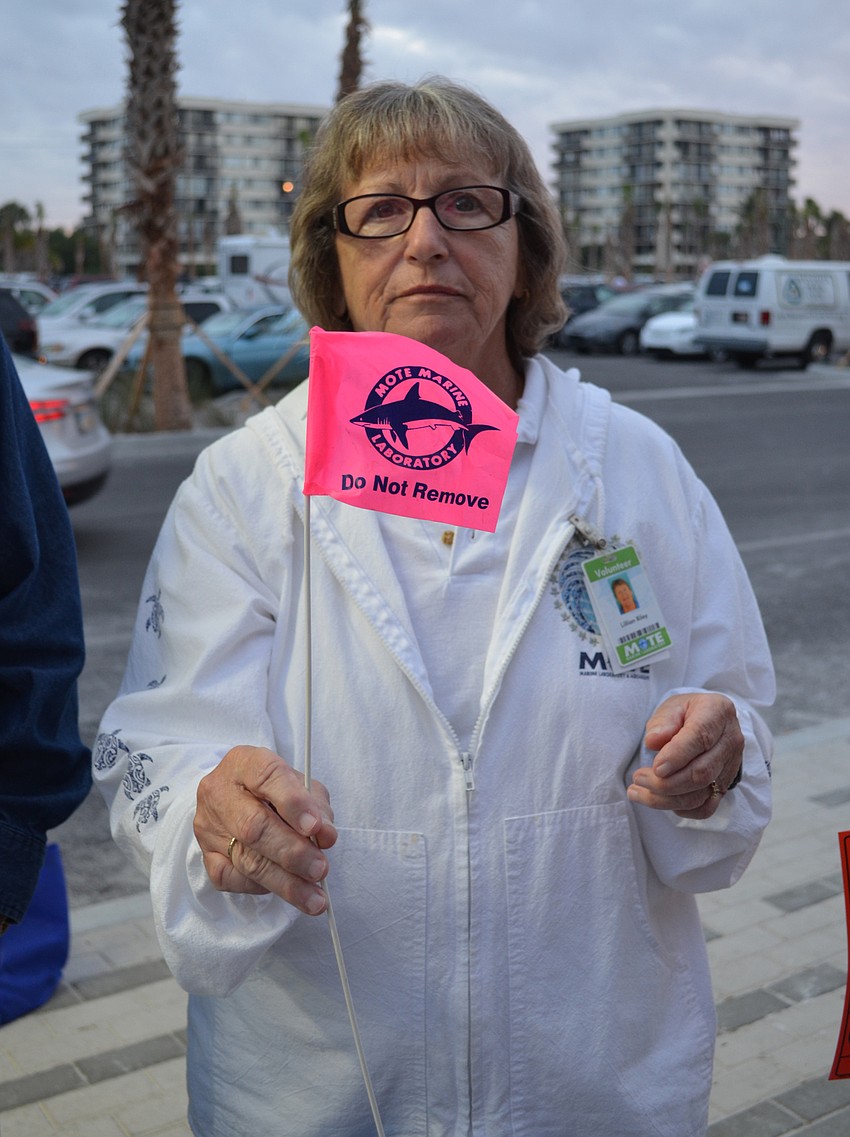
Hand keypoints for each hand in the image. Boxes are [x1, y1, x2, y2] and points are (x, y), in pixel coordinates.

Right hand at [194, 745, 337, 915]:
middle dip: (292, 852)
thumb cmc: (275, 788)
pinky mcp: (205, 854)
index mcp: (245, 763)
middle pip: (254, 827)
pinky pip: (232, 879)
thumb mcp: (300, 783)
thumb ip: (314, 805)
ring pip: (245, 860)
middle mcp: (219, 792)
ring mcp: (208, 826)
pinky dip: (262, 887)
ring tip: (314, 897)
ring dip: (285, 882)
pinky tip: (285, 888)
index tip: (316, 828)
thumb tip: (324, 836)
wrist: (237, 795)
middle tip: (320, 869)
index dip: (294, 804)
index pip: (267, 778)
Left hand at [627, 693, 743, 818]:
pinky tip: (661, 801)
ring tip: (638, 792)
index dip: (677, 756)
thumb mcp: (672, 706)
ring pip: (702, 794)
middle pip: (701, 772)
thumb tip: (653, 741)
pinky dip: (682, 810)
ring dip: (666, 799)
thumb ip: (663, 722)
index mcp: (718, 712)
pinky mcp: (725, 785)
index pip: (701, 737)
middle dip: (666, 782)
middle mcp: (730, 741)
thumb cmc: (686, 712)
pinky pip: (706, 807)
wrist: (707, 722)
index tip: (656, 768)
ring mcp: (731, 766)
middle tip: (638, 778)